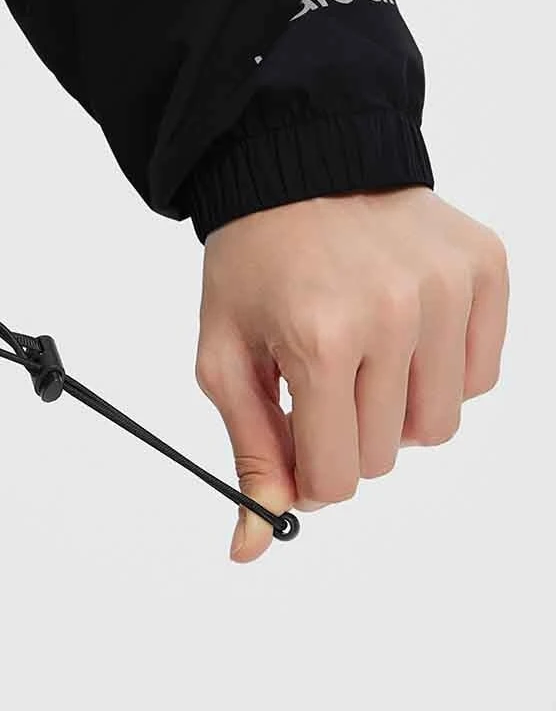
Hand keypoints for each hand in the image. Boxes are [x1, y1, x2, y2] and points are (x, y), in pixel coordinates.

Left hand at [192, 186, 507, 561]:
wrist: (298, 163)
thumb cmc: (255, 262)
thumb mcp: (225, 354)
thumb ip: (248, 452)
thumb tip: (249, 546)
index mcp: (319, 339)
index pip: (337, 478)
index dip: (312, 475)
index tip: (298, 436)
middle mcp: (392, 315)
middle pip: (388, 457)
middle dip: (349, 434)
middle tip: (322, 378)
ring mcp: (447, 291)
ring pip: (441, 425)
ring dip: (400, 408)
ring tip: (364, 353)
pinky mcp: (485, 270)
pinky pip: (481, 376)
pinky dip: (443, 371)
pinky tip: (403, 328)